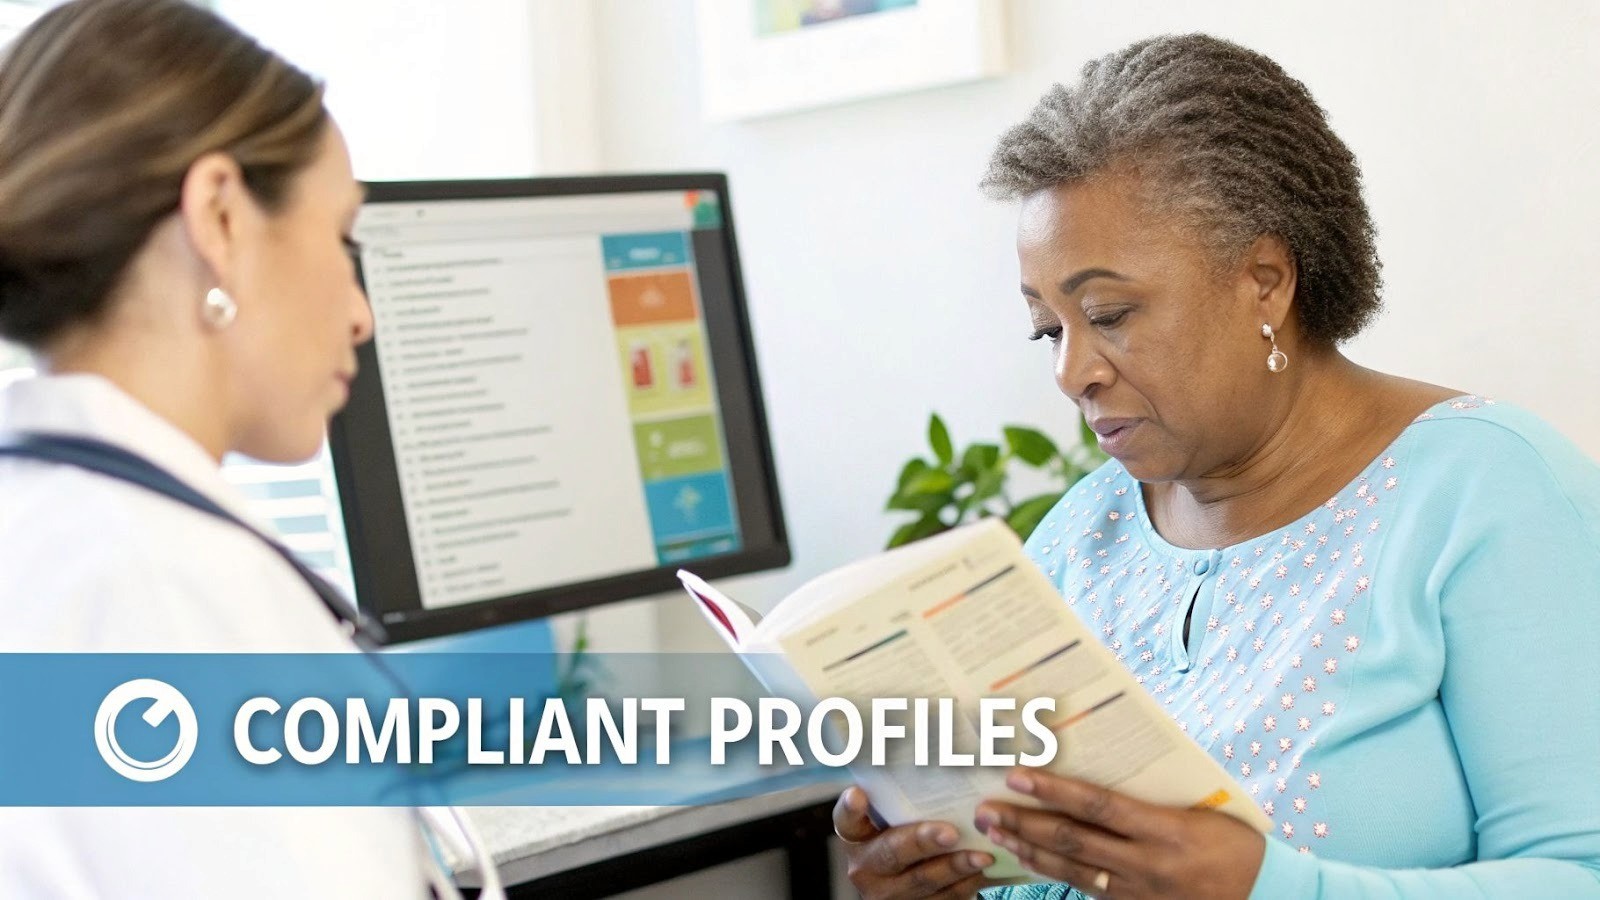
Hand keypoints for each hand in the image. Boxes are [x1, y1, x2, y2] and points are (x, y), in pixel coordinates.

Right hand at [833, 786, 999, 898]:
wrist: (904, 882)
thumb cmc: (905, 834)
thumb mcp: (895, 816)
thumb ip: (905, 797)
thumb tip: (942, 746)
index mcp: (855, 837)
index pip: (846, 819)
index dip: (851, 808)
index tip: (858, 795)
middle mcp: (865, 867)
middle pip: (892, 852)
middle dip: (923, 841)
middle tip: (950, 832)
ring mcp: (888, 894)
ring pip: (923, 880)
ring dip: (955, 867)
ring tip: (982, 854)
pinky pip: (942, 899)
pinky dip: (966, 885)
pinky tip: (984, 871)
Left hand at [973, 769, 1264, 899]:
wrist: (1265, 894)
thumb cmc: (1232, 840)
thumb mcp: (1197, 810)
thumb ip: (1148, 796)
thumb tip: (1098, 764)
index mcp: (1166, 830)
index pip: (1097, 806)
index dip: (1054, 791)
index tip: (1017, 775)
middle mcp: (1148, 864)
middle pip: (1073, 841)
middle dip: (1025, 824)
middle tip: (987, 810)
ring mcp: (1140, 892)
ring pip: (1073, 871)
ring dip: (1030, 851)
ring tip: (997, 833)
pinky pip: (1088, 891)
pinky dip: (1054, 875)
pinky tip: (1029, 861)